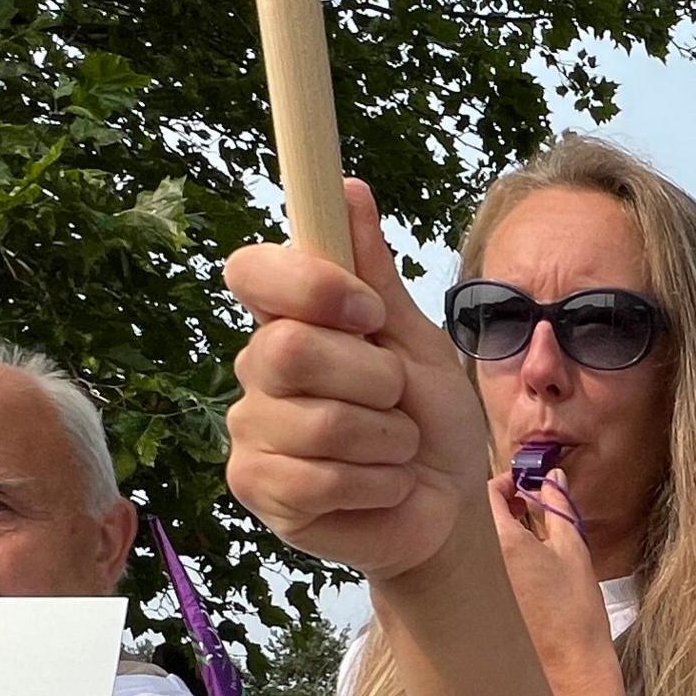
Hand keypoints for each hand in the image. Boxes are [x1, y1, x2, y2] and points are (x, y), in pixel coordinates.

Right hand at [221, 180, 489, 582]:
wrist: (445, 506)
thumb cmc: (429, 418)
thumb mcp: (415, 341)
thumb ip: (376, 275)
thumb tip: (349, 189)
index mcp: (290, 319)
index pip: (251, 270)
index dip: (310, 286)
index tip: (368, 313)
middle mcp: (257, 368)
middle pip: (289, 348)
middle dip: (374, 379)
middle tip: (397, 401)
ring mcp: (251, 430)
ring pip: (320, 421)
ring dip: (387, 440)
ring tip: (395, 451)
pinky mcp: (257, 487)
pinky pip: (319, 478)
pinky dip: (378, 483)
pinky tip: (383, 487)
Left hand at [485, 473, 621, 695]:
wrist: (569, 671)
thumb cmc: (574, 614)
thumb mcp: (573, 551)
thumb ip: (560, 508)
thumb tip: (554, 480)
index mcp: (500, 542)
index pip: (486, 493)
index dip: (506, 483)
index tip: (524, 487)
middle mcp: (474, 561)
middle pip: (474, 519)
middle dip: (498, 510)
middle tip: (526, 511)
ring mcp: (470, 587)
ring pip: (472, 546)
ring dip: (493, 536)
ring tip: (527, 544)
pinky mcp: (471, 607)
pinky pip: (472, 571)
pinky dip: (489, 562)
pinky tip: (519, 574)